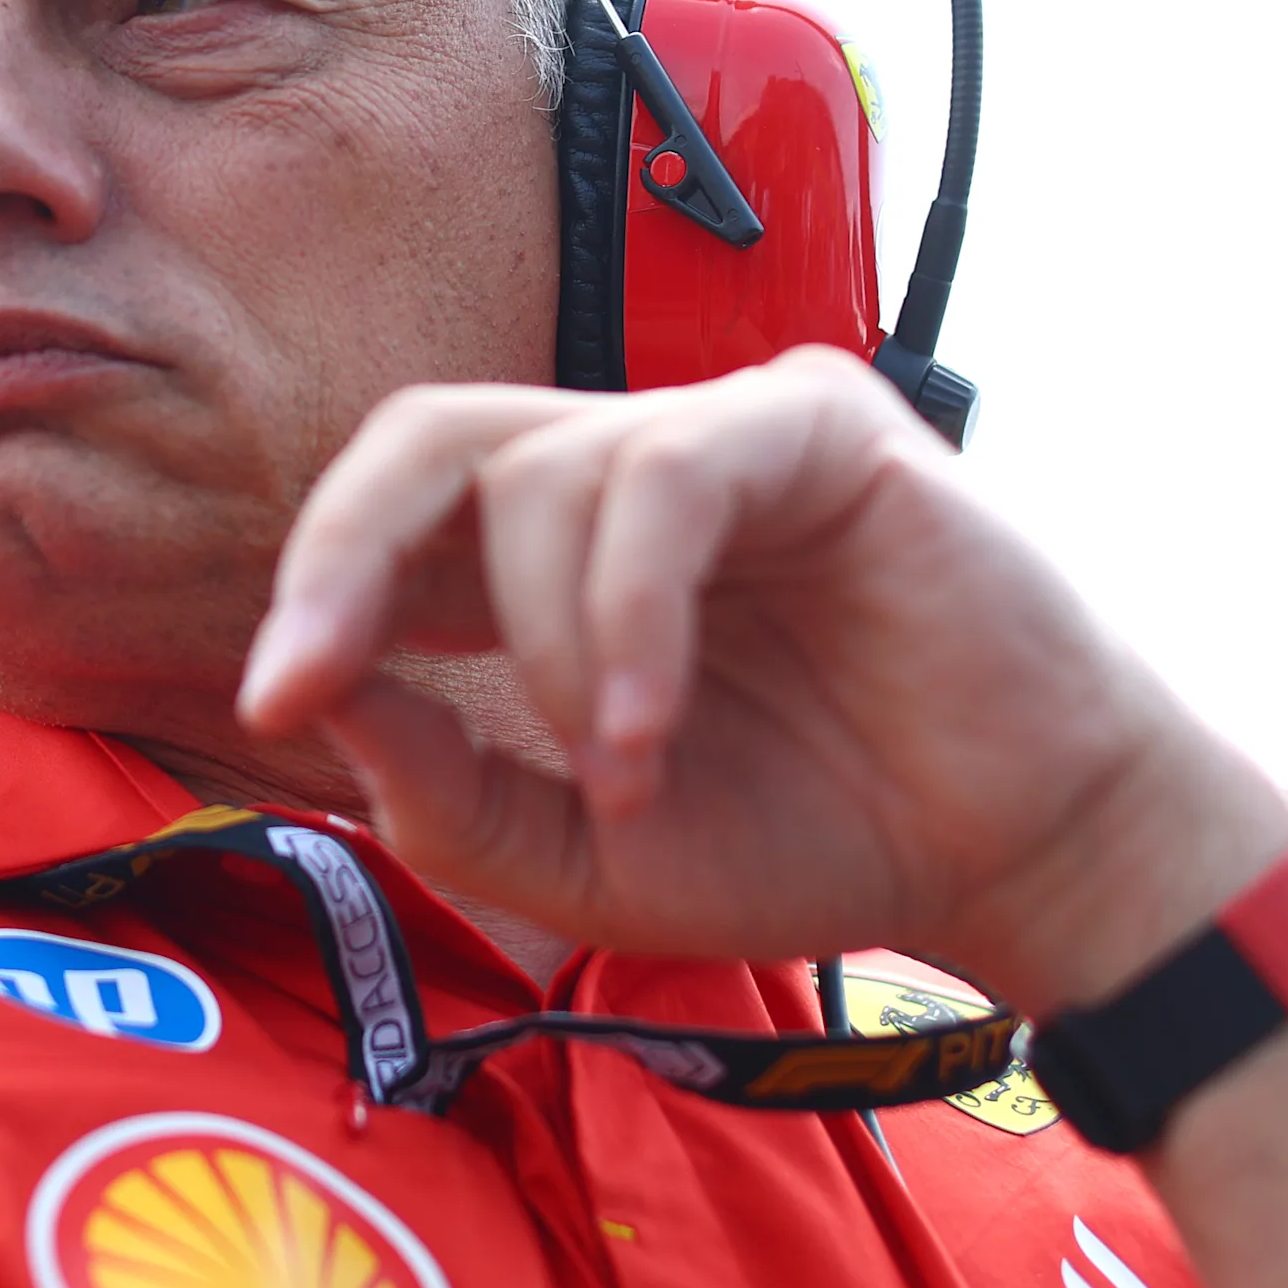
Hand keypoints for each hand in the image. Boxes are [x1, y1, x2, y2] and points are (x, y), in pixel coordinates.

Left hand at [235, 346, 1287, 1012]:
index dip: (316, 582)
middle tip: (306, 674)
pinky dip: (627, 610)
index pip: (397, 511)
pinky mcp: (818, 424)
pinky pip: (669, 474)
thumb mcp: (586, 862)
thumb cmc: (812, 841)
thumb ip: (446, 797)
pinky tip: (646, 725)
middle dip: (342, 547)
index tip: (271, 698)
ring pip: (546, 472)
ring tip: (623, 774)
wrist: (1015, 860)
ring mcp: (724, 437)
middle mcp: (627, 474)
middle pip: (429, 432)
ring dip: (549, 649)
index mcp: (557, 560)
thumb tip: (321, 700)